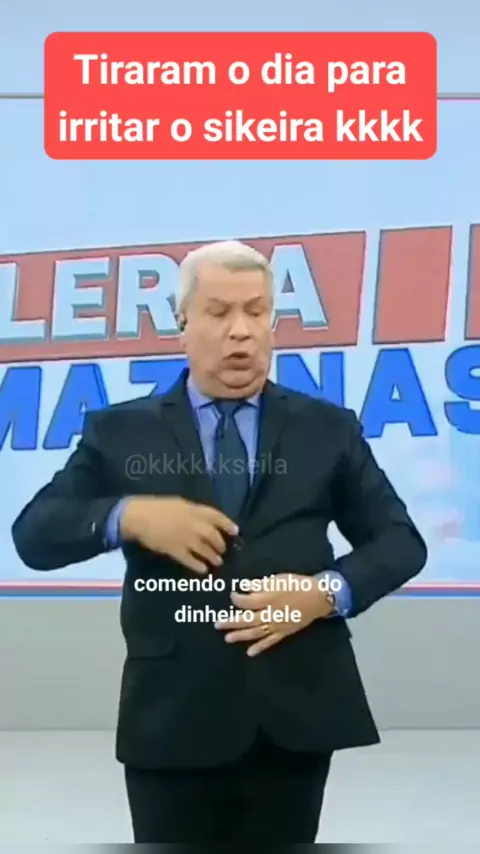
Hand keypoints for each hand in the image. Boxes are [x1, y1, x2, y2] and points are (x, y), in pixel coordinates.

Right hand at [120, 496, 237, 572]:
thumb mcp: (179, 504)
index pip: (216, 517)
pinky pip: (191, 560)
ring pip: (205, 549)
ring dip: (213, 557)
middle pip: (213, 536)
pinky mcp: (175, 550)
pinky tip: (203, 570)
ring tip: (217, 562)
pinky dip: (198, 565)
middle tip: (223, 550)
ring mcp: (185, 538)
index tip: (235, 531)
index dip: (228, 524)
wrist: (137, 516)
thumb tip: (205, 520)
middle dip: (220, 544)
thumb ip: (193, 512)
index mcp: (193, 510)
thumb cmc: (157, 507)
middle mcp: (193, 524)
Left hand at [215, 573, 333, 655]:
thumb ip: (261, 584)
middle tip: (217, 624)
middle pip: (247, 619)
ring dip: (241, 636)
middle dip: (231, 622)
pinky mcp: (284, 633)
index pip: (246, 601)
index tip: (232, 595)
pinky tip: (249, 652)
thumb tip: (245, 587)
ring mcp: (277, 625)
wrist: (318, 597)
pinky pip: (270, 642)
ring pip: (255, 632)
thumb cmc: (297, 584)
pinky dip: (260, 647)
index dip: (236, 599)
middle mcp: (270, 614)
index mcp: (268, 598)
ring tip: (227, 638)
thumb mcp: (278, 578)